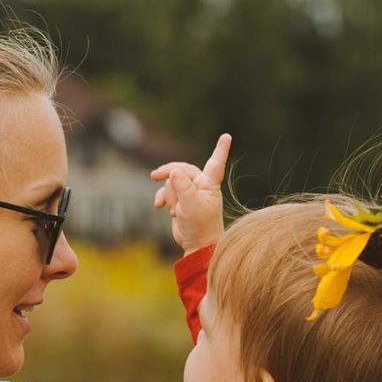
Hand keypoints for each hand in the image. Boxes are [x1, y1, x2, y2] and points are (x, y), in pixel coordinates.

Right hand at [150, 132, 230, 252]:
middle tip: (154, 175)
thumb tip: (174, 171)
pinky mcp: (180, 201)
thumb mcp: (191, 206)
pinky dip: (161, 198)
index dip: (220, 150)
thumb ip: (183, 187)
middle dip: (169, 173)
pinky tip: (157, 206)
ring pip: (172, 183)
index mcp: (209, 185)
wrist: (196, 245)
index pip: (215, 163)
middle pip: (182, 169)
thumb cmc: (200, 226)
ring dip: (168, 195)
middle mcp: (200, 186)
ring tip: (174, 211)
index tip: (227, 136)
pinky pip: (166, 192)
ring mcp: (189, 193)